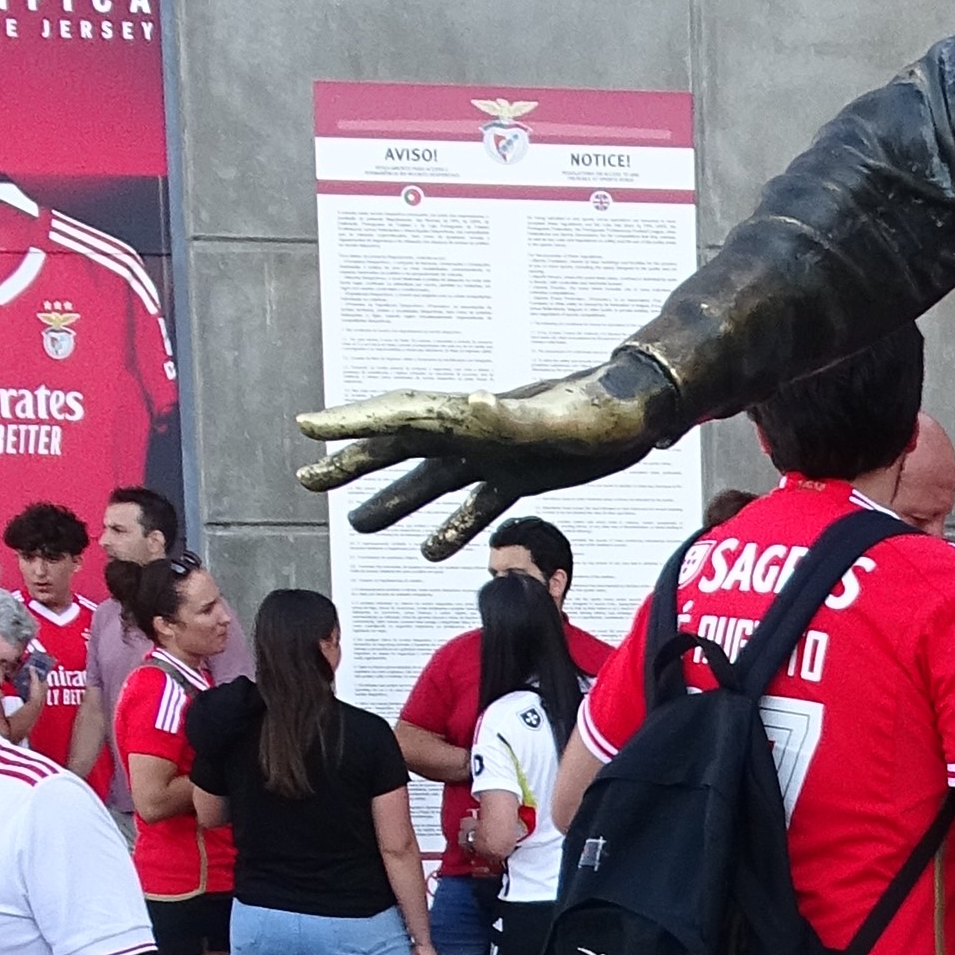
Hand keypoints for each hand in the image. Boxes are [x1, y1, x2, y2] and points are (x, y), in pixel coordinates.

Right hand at [297, 351, 672, 564]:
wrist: (647, 408)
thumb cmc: (607, 408)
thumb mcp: (559, 416)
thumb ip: (515, 415)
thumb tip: (473, 402)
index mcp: (474, 416)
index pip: (400, 417)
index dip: (352, 422)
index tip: (308, 427)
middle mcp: (476, 431)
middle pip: (401, 448)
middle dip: (352, 463)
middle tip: (306, 480)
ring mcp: (498, 454)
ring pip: (432, 480)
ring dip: (394, 500)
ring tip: (356, 523)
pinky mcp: (524, 475)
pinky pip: (477, 504)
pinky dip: (453, 527)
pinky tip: (432, 553)